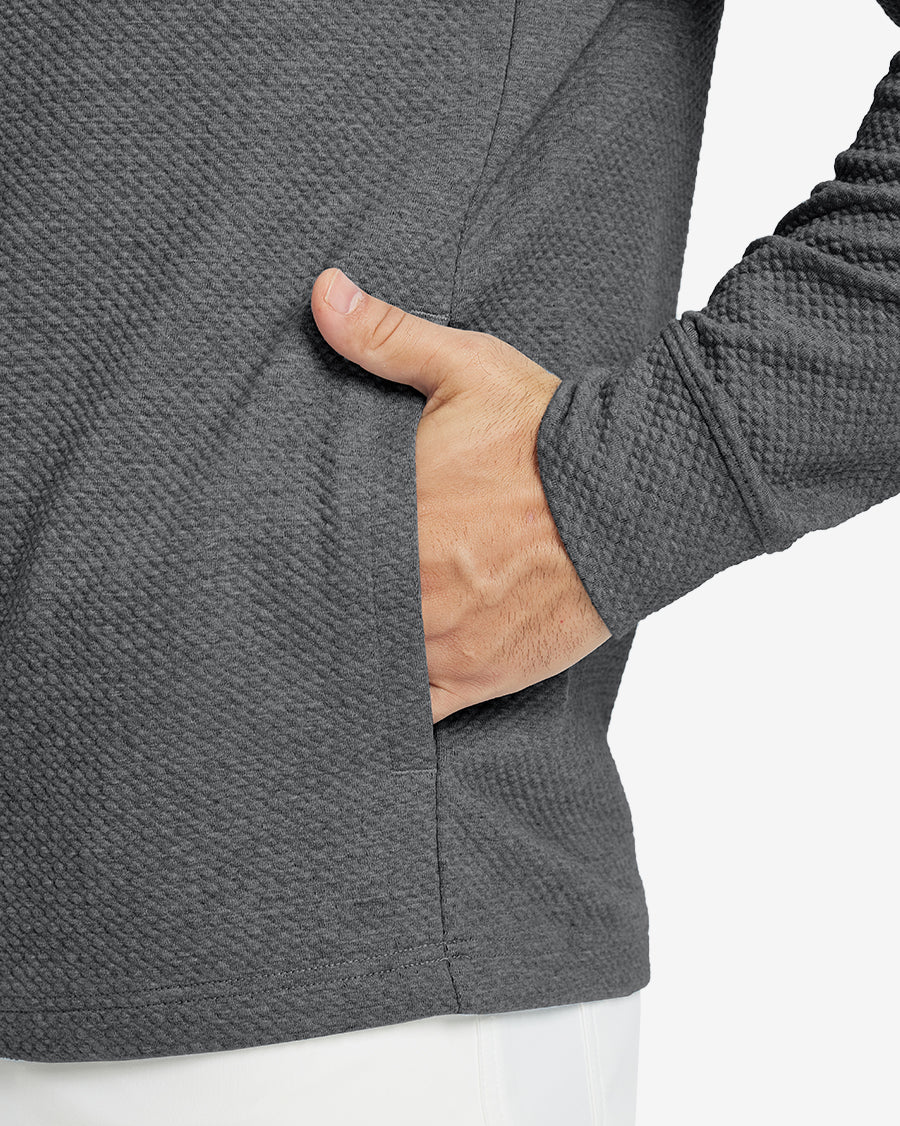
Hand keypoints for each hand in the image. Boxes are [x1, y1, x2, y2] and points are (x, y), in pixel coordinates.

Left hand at [311, 267, 610, 722]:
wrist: (635, 495)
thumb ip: (387, 338)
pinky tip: (355, 715)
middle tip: (269, 619)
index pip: (308, 551)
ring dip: (339, 665)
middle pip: (329, 616)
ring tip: (304, 668)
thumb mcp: (467, 369)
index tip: (260, 562)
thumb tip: (321, 291)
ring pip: (363, 670)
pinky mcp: (478, 678)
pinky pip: (415, 714)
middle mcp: (408, 588)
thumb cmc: (550, 434)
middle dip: (307, 615)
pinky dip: (385, 714)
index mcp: (392, 517)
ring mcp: (440, 641)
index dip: (280, 562)